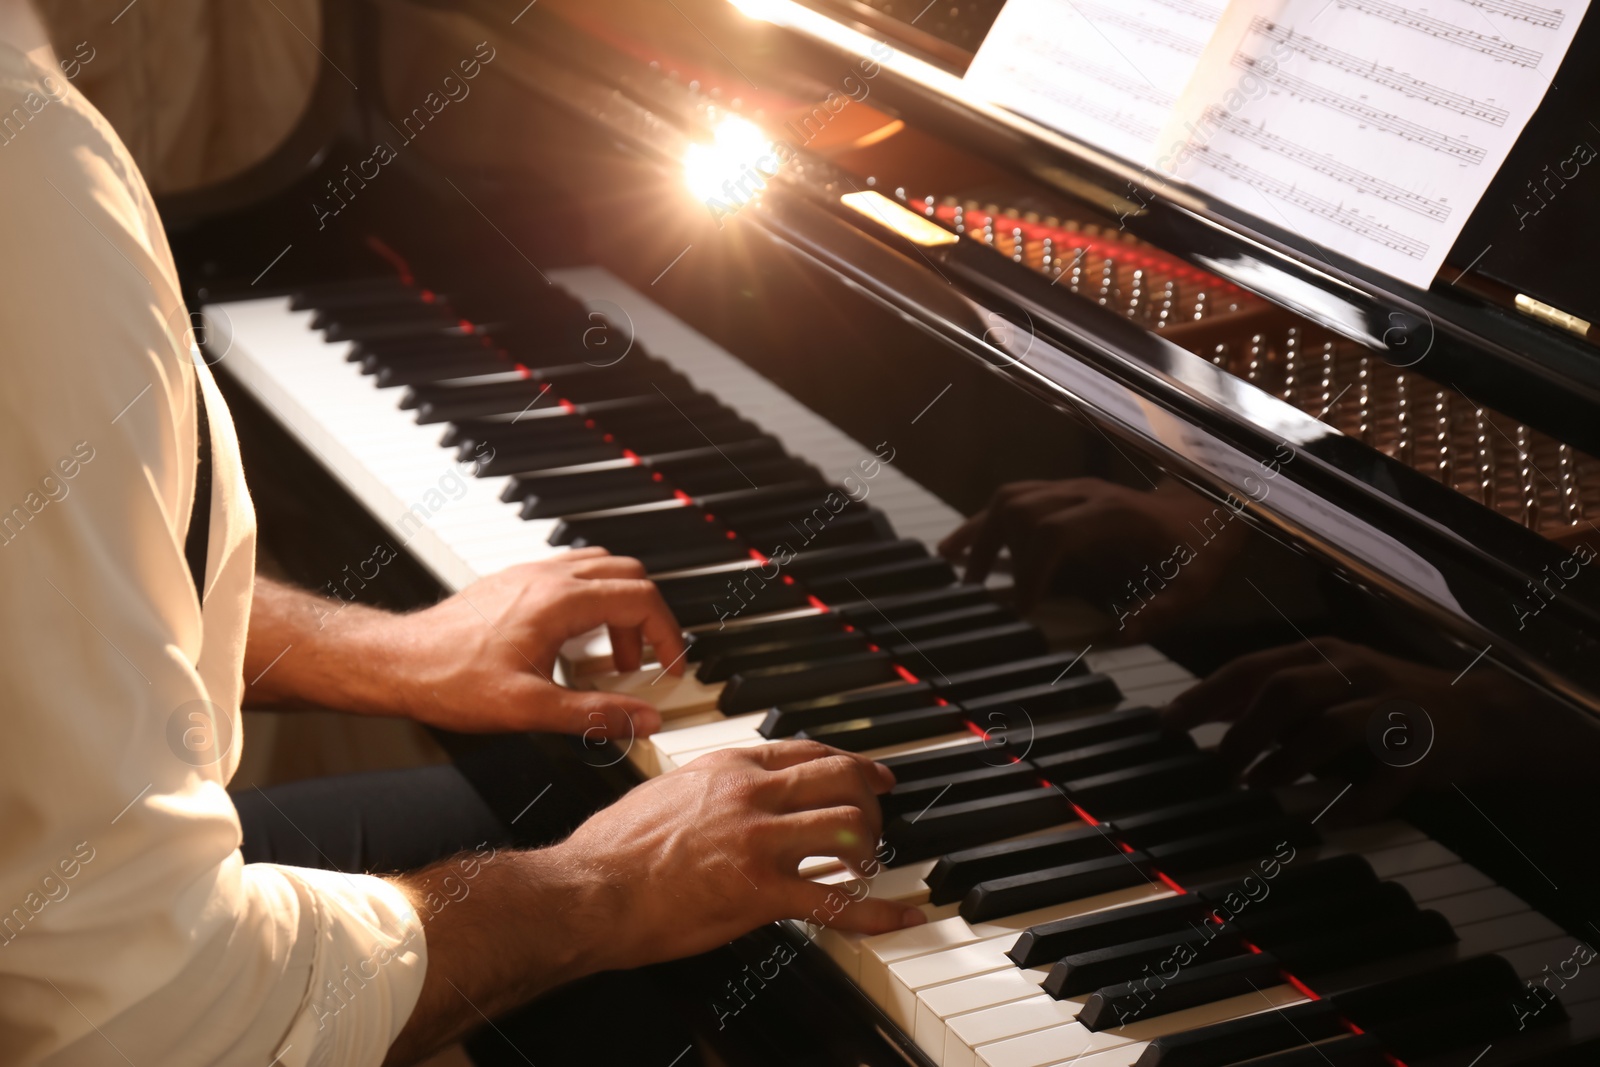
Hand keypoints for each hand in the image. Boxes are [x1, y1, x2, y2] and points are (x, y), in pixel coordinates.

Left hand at [377, 549, 685, 737]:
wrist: (398, 662)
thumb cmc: (452, 680)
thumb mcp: (530, 710)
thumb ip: (595, 715)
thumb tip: (645, 720)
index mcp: (561, 601)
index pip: (641, 599)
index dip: (668, 634)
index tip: (672, 666)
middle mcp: (549, 576)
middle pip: (630, 576)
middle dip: (648, 621)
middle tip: (644, 665)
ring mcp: (531, 573)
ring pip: (603, 568)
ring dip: (621, 607)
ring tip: (612, 657)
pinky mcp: (516, 580)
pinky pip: (574, 573)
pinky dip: (593, 601)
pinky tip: (577, 642)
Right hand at [384, 740, 926, 1059]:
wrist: (590, 891)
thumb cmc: (611, 850)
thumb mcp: (661, 792)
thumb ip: (702, 789)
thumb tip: (716, 795)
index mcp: (727, 768)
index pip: (807, 752)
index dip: (849, 762)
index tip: (869, 774)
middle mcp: (751, 795)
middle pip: (840, 779)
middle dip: (872, 797)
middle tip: (886, 814)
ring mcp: (760, 842)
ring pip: (849, 829)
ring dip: (870, 849)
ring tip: (869, 865)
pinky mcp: (762, 892)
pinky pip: (838, 900)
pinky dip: (880, 910)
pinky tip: (902, 915)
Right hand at [938, 477, 1245, 629]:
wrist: (1207, 508)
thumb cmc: (1198, 549)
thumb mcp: (1193, 586)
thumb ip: (1161, 611)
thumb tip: (1123, 633)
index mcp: (1115, 514)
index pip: (1054, 532)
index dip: (1030, 568)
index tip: (1021, 608)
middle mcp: (1086, 494)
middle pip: (1022, 509)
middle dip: (995, 551)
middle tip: (979, 594)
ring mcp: (1071, 488)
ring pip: (1011, 497)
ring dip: (981, 532)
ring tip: (958, 569)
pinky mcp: (1063, 491)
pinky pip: (1014, 497)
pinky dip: (983, 520)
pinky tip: (959, 545)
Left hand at [1163, 638, 1545, 823]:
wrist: (1482, 714)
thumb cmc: (1386, 701)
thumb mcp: (1327, 684)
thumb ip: (1271, 694)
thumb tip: (1206, 709)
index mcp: (1321, 654)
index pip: (1250, 668)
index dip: (1205, 696)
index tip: (1168, 724)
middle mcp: (1352, 671)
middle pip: (1283, 692)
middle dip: (1243, 731)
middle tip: (1220, 765)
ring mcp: (1388, 706)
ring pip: (1326, 728)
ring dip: (1285, 762)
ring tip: (1258, 786)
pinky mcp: (1421, 747)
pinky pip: (1383, 779)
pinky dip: (1353, 803)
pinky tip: (1328, 820)